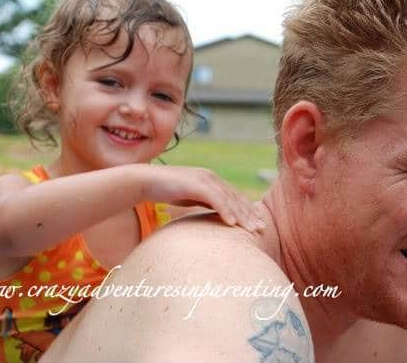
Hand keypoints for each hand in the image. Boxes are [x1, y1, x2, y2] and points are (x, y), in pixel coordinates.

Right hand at [140, 165, 264, 232]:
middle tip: (262, 229)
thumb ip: (204, 201)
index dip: (247, 210)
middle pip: (236, 198)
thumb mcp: (189, 196)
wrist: (145, 180)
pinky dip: (225, 211)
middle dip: (250, 214)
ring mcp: (204, 179)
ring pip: (229, 199)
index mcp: (211, 180)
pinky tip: (232, 223)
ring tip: (251, 230)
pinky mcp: (196, 184)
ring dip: (241, 215)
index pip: (234, 197)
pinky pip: (215, 199)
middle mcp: (211, 178)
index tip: (257, 224)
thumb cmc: (165, 190)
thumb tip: (216, 214)